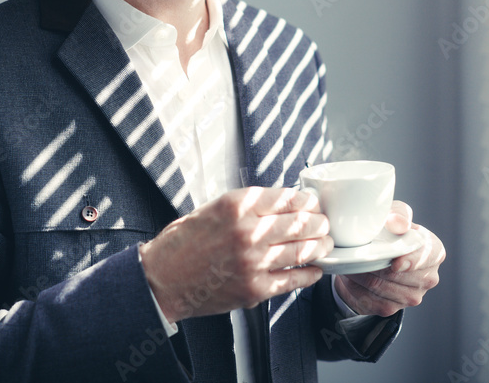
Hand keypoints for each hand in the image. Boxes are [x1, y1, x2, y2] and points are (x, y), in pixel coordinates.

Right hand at [139, 187, 333, 322]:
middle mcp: (247, 232)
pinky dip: (309, 274)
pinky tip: (315, 270)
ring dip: (320, 246)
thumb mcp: (215, 207)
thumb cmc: (186, 242)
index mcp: (237, 206)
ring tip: (325, 244)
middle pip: (301, 223)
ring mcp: (252, 262)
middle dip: (320, 223)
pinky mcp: (254, 289)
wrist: (163, 278)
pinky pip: (293, 279)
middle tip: (325, 224)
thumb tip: (285, 202)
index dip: (307, 201)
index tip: (314, 203)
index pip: (287, 198)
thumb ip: (249, 204)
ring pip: (302, 250)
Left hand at [333, 201, 444, 317]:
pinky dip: (356, 287)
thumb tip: (399, 223)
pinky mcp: (391, 308)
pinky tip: (352, 275)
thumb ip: (398, 214)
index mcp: (434, 252)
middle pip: (399, 276)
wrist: (374, 256)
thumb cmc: (389, 231)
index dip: (411, 261)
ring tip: (353, 260)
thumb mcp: (394, 215)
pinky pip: (369, 299)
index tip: (395, 263)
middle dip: (376, 264)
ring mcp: (411, 297)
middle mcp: (428, 278)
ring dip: (362, 274)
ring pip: (381, 287)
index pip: (427, 258)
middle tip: (359, 253)